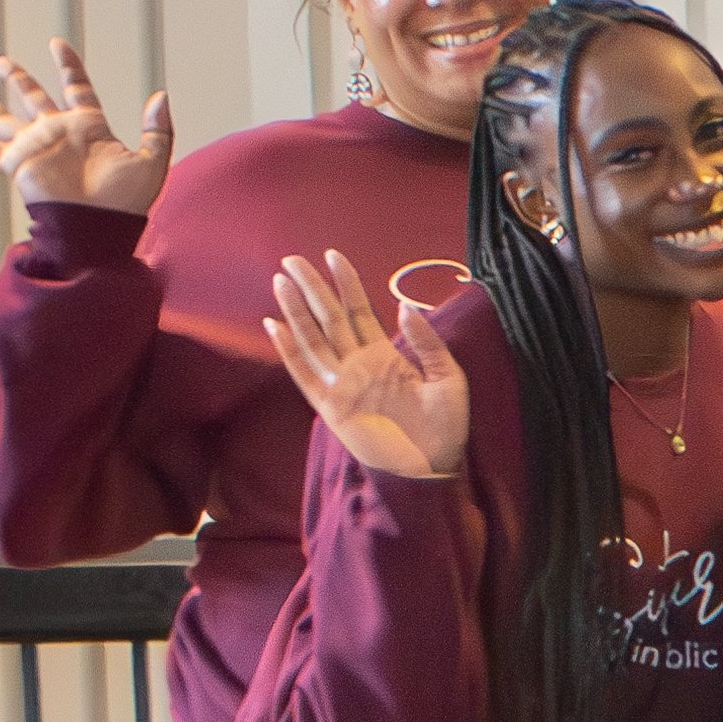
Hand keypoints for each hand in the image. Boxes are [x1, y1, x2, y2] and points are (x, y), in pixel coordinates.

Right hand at [0, 38, 175, 213]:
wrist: (100, 227)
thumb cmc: (127, 201)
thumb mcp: (152, 160)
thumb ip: (158, 129)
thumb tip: (161, 95)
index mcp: (89, 127)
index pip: (76, 87)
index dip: (68, 66)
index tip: (57, 44)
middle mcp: (58, 133)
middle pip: (33, 97)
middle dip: (17, 79)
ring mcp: (35, 147)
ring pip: (5, 118)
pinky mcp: (17, 164)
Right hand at [263, 249, 467, 479]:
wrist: (433, 466)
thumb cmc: (445, 426)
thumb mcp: (448, 378)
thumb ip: (427, 343)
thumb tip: (403, 307)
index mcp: (384, 355)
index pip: (359, 311)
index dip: (347, 283)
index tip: (334, 255)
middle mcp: (358, 365)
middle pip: (329, 318)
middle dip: (312, 288)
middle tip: (293, 259)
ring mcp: (342, 384)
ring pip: (313, 339)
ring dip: (296, 311)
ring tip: (281, 282)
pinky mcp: (330, 406)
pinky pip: (304, 374)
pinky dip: (288, 351)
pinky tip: (274, 326)